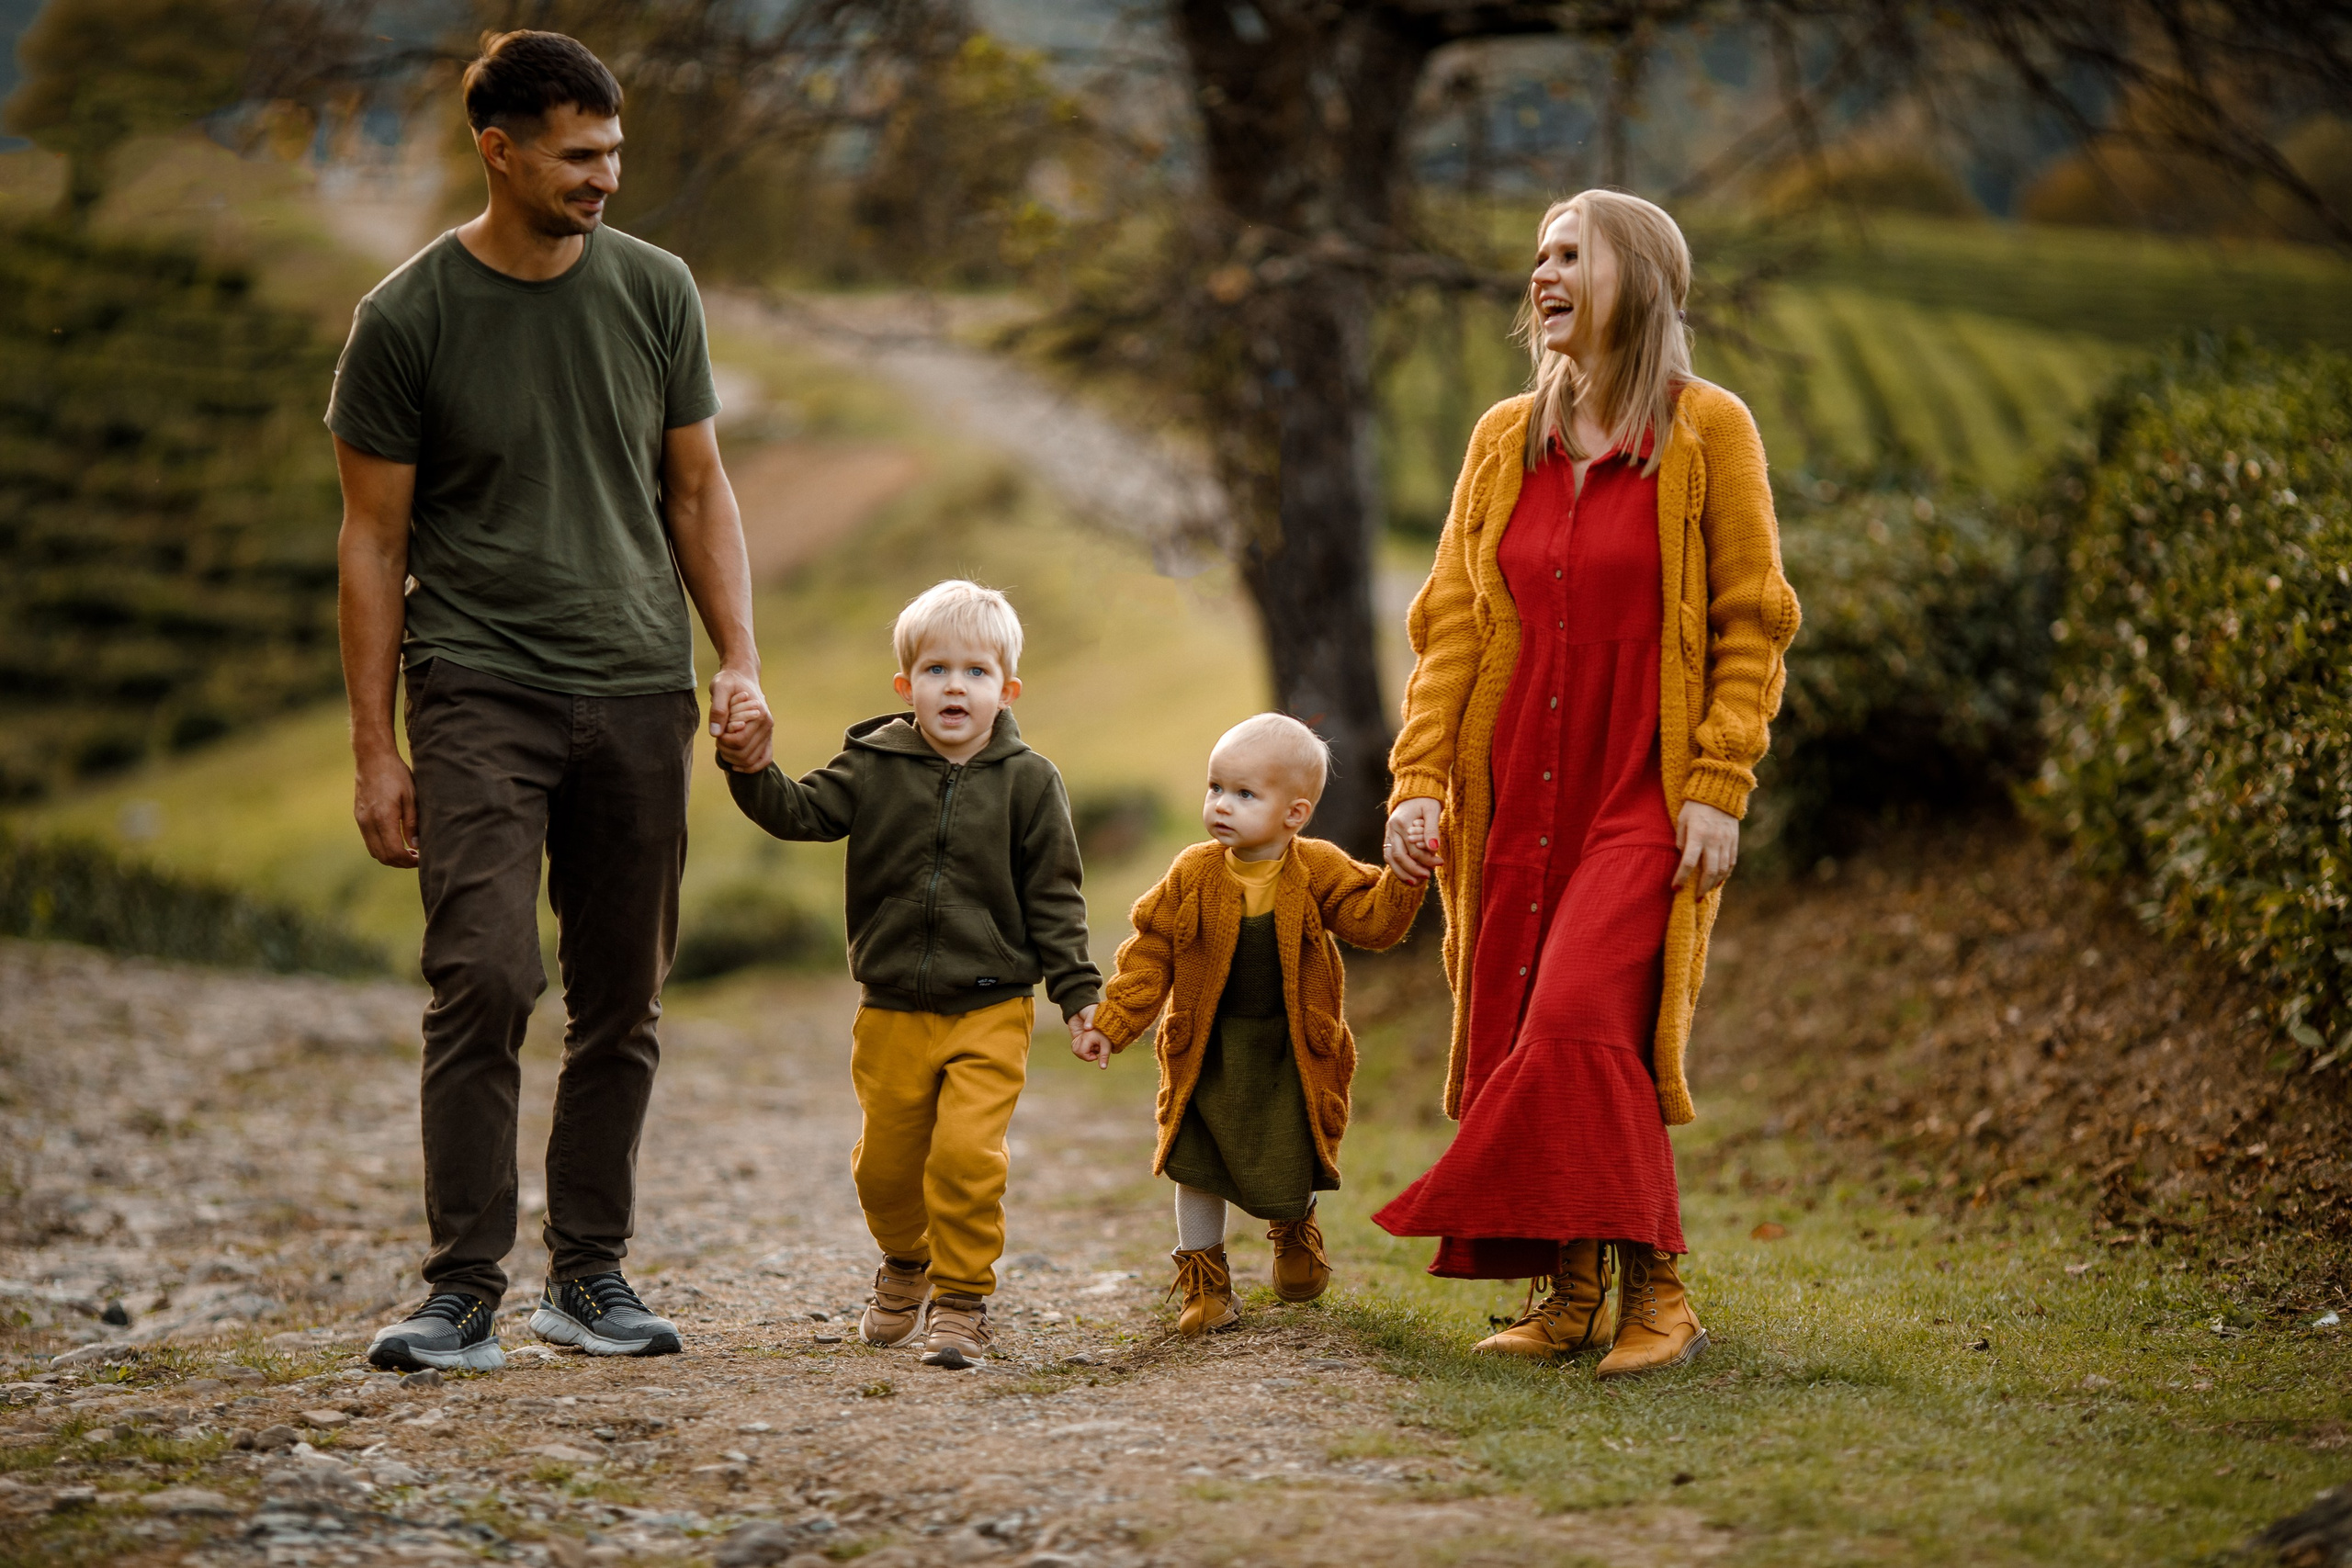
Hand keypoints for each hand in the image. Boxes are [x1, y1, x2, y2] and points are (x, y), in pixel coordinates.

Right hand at [354, 749, 418, 867]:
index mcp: (383, 818)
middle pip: (383, 857)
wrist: (372, 758)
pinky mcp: (359, 817)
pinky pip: (369, 841)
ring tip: (408, 851)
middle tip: (416, 858)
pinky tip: (395, 840)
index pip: (394, 852)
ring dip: (390, 856)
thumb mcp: (411, 797)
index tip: (421, 859)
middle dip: (400, 863)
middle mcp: (368, 822)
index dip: (408, 861)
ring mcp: (361, 820)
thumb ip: (412, 823)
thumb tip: (416, 846)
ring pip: (374, 851)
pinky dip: (382, 847)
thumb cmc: (396, 774)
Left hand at [710, 665, 773, 772]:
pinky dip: (750, 767)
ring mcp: (768, 733)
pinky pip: (764, 759)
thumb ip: (718, 710)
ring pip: (752, 760)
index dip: (723, 741)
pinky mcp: (766, 738)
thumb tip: (716, 733)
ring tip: (725, 746)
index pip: (739, 741)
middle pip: (745, 754)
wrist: (742, 677)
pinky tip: (736, 765)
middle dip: (726, 751)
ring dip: (734, 760)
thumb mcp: (720, 688)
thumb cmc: (729, 682)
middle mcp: (767, 725)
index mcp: (759, 714)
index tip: (717, 731)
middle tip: (718, 738)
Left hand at [1066, 1005, 1110, 1069]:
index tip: (1103, 1067)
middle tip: (1086, 1035)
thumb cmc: (1090, 1010)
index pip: (1106, 1049)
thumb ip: (1091, 1019)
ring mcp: (1089, 1045)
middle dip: (1087, 1050)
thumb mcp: (1093, 1011)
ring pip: (1085, 1054)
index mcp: (1105, 1036)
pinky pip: (1077, 1051)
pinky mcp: (1080, 1044)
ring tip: (1082, 1036)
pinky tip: (1078, 1038)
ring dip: (1081, 1048)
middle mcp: (1098, 1043)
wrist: (1079, 1009)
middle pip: (1093, 1054)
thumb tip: (1087, 1028)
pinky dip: (1076, 1045)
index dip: (1105, 1058)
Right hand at [1070, 1026, 1111, 1068]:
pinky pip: (1075, 1044)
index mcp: (1086, 1038)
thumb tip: (1102, 1068)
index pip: (1081, 1052)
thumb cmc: (1108, 1034)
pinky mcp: (1080, 1036)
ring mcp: (1080, 1036)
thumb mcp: (1107, 1046)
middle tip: (1094, 1052)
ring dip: (1083, 1051)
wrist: (1107, 1023)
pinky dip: (1081, 1048)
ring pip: (1075, 1048)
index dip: (1089, 1057)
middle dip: (1085, 1055)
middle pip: (1076, 1051)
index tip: (1096, 1056)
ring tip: (1093, 1048)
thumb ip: (1104, 1057)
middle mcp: (1081, 1037)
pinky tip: (1090, 1046)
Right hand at [1383, 797, 1443, 884]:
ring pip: (1390, 858)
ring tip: (1416, 882)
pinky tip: (1408, 875)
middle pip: (1399, 855)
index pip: (1413, 847)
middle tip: (1428, 876)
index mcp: (1402, 822)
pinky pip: (1389, 856)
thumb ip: (1432, 829)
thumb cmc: (1425, 801)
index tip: (1440, 862)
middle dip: (1413, 869)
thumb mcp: (1432, 810)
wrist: (1413, 793)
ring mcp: (1388, 834)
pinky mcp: (1388, 838)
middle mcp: (1392, 829)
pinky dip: (1397, 868)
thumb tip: (1434, 848)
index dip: (1427, 858)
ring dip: (1402, 872)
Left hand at [1671, 799, 1739, 895]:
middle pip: (1709, 871)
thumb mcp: (1682, 820)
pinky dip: (1724, 875)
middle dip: (1701, 888)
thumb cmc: (1694, 806)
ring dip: (1713, 884)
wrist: (1719, 792)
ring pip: (1722, 870)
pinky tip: (1717, 881)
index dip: (1681, 877)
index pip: (1688, 862)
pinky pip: (1731, 863)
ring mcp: (1726, 842)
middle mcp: (1713, 840)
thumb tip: (1683, 858)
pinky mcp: (1734, 842)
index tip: (1675, 888)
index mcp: (1698, 835)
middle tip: (1694, 898)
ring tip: (1704, 893)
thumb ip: (1681, 840)